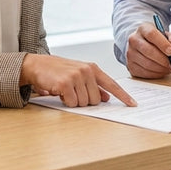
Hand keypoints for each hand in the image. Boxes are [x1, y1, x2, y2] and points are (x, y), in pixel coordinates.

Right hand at [22, 54, 136, 106]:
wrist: (37, 65)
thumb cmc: (59, 71)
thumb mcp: (79, 75)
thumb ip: (94, 86)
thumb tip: (107, 98)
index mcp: (92, 68)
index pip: (112, 84)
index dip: (123, 96)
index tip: (133, 104)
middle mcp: (87, 71)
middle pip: (96, 100)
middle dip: (85, 101)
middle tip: (74, 92)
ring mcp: (76, 76)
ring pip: (84, 103)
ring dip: (74, 101)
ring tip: (66, 90)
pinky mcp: (65, 83)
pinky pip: (72, 103)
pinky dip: (66, 102)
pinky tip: (60, 92)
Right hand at [124, 22, 170, 78]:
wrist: (146, 45)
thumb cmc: (159, 41)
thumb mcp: (169, 36)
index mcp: (143, 29)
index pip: (151, 34)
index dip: (162, 44)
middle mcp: (134, 40)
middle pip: (148, 50)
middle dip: (162, 59)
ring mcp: (130, 53)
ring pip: (146, 63)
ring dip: (160, 68)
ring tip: (168, 68)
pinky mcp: (130, 65)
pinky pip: (144, 72)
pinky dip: (156, 74)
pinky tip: (161, 71)